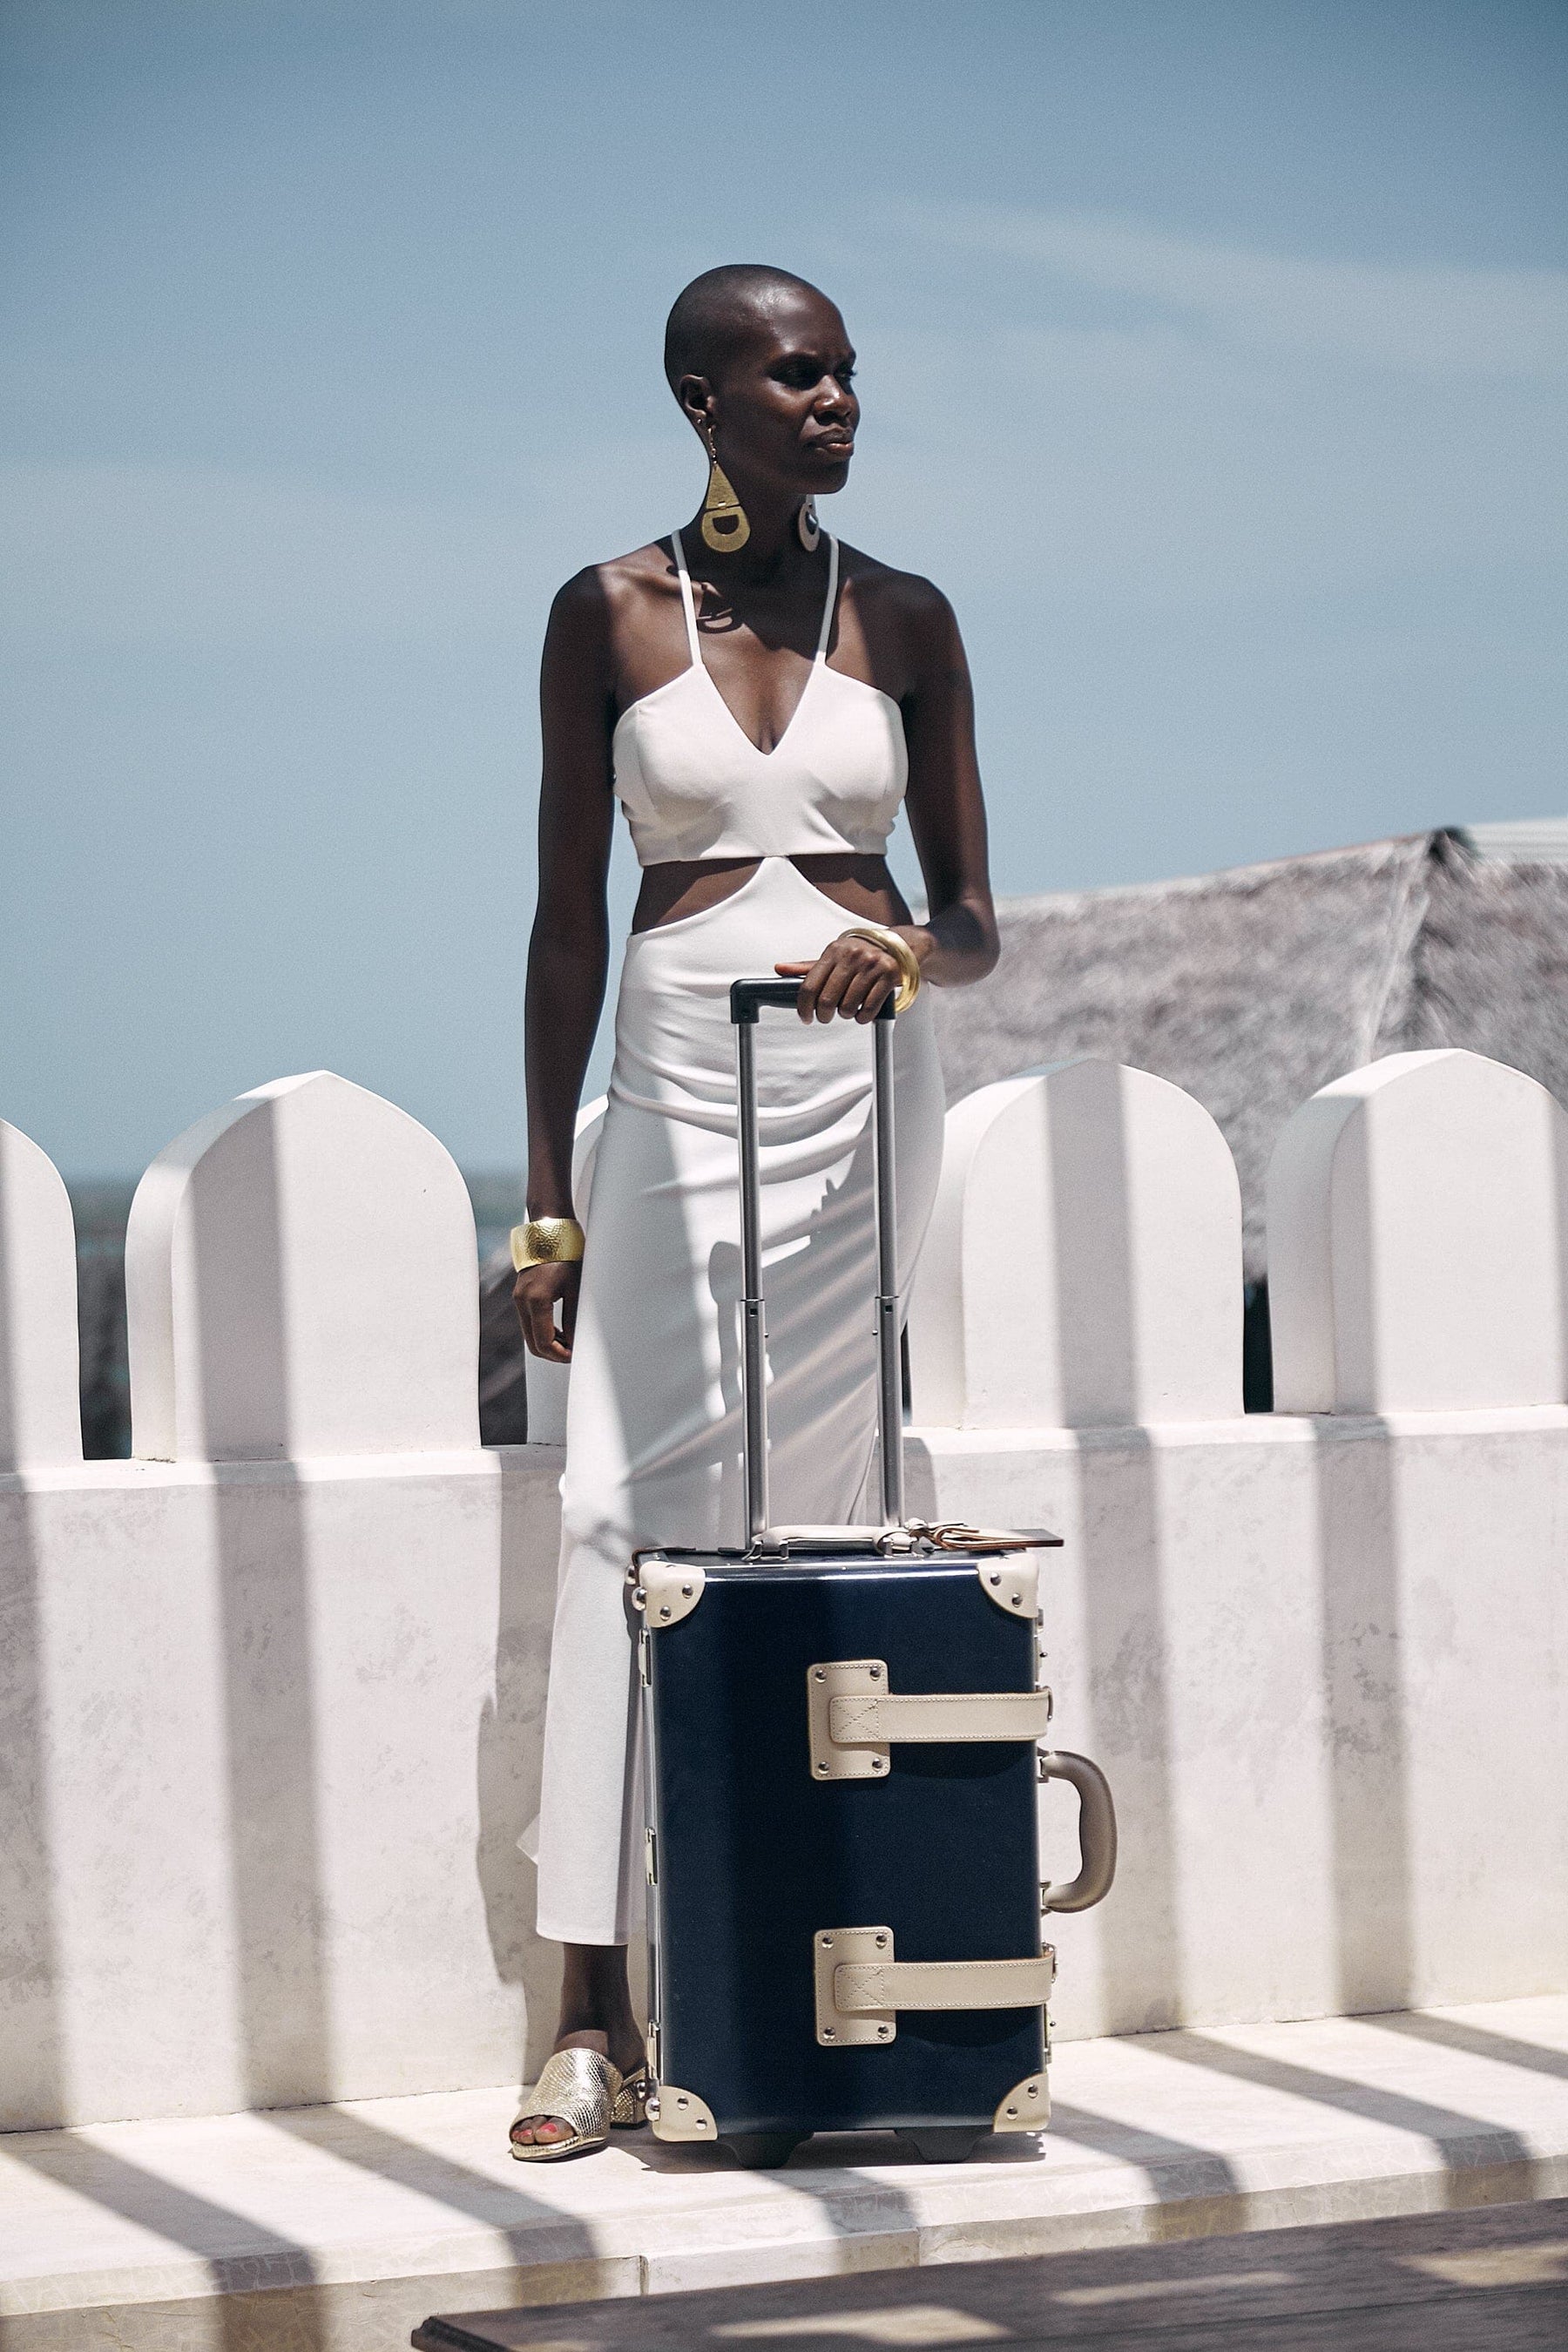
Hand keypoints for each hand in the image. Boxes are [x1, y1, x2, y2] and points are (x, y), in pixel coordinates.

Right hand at [514, 1258, 579, 1362]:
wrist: (549, 1232)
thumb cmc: (566, 1255)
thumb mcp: (575, 1288)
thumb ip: (573, 1317)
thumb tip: (575, 1342)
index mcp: (536, 1300)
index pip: (544, 1343)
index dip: (559, 1355)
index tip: (575, 1356)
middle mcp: (523, 1301)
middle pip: (533, 1344)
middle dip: (553, 1354)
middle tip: (573, 1354)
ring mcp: (519, 1299)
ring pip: (530, 1335)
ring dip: (548, 1344)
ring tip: (570, 1343)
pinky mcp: (521, 1296)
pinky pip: (529, 1323)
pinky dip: (543, 1332)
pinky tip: (561, 1332)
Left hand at [776, 930, 905, 1023]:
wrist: (897, 946)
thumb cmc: (860, 954)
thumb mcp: (833, 956)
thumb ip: (807, 967)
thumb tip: (780, 969)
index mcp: (833, 951)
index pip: (809, 985)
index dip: (803, 1007)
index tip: (805, 1017)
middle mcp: (851, 956)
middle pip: (827, 999)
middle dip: (823, 1015)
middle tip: (825, 1017)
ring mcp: (871, 965)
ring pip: (848, 1006)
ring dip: (845, 1015)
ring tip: (848, 1008)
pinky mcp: (888, 975)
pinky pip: (868, 1008)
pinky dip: (862, 1017)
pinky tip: (861, 1012)